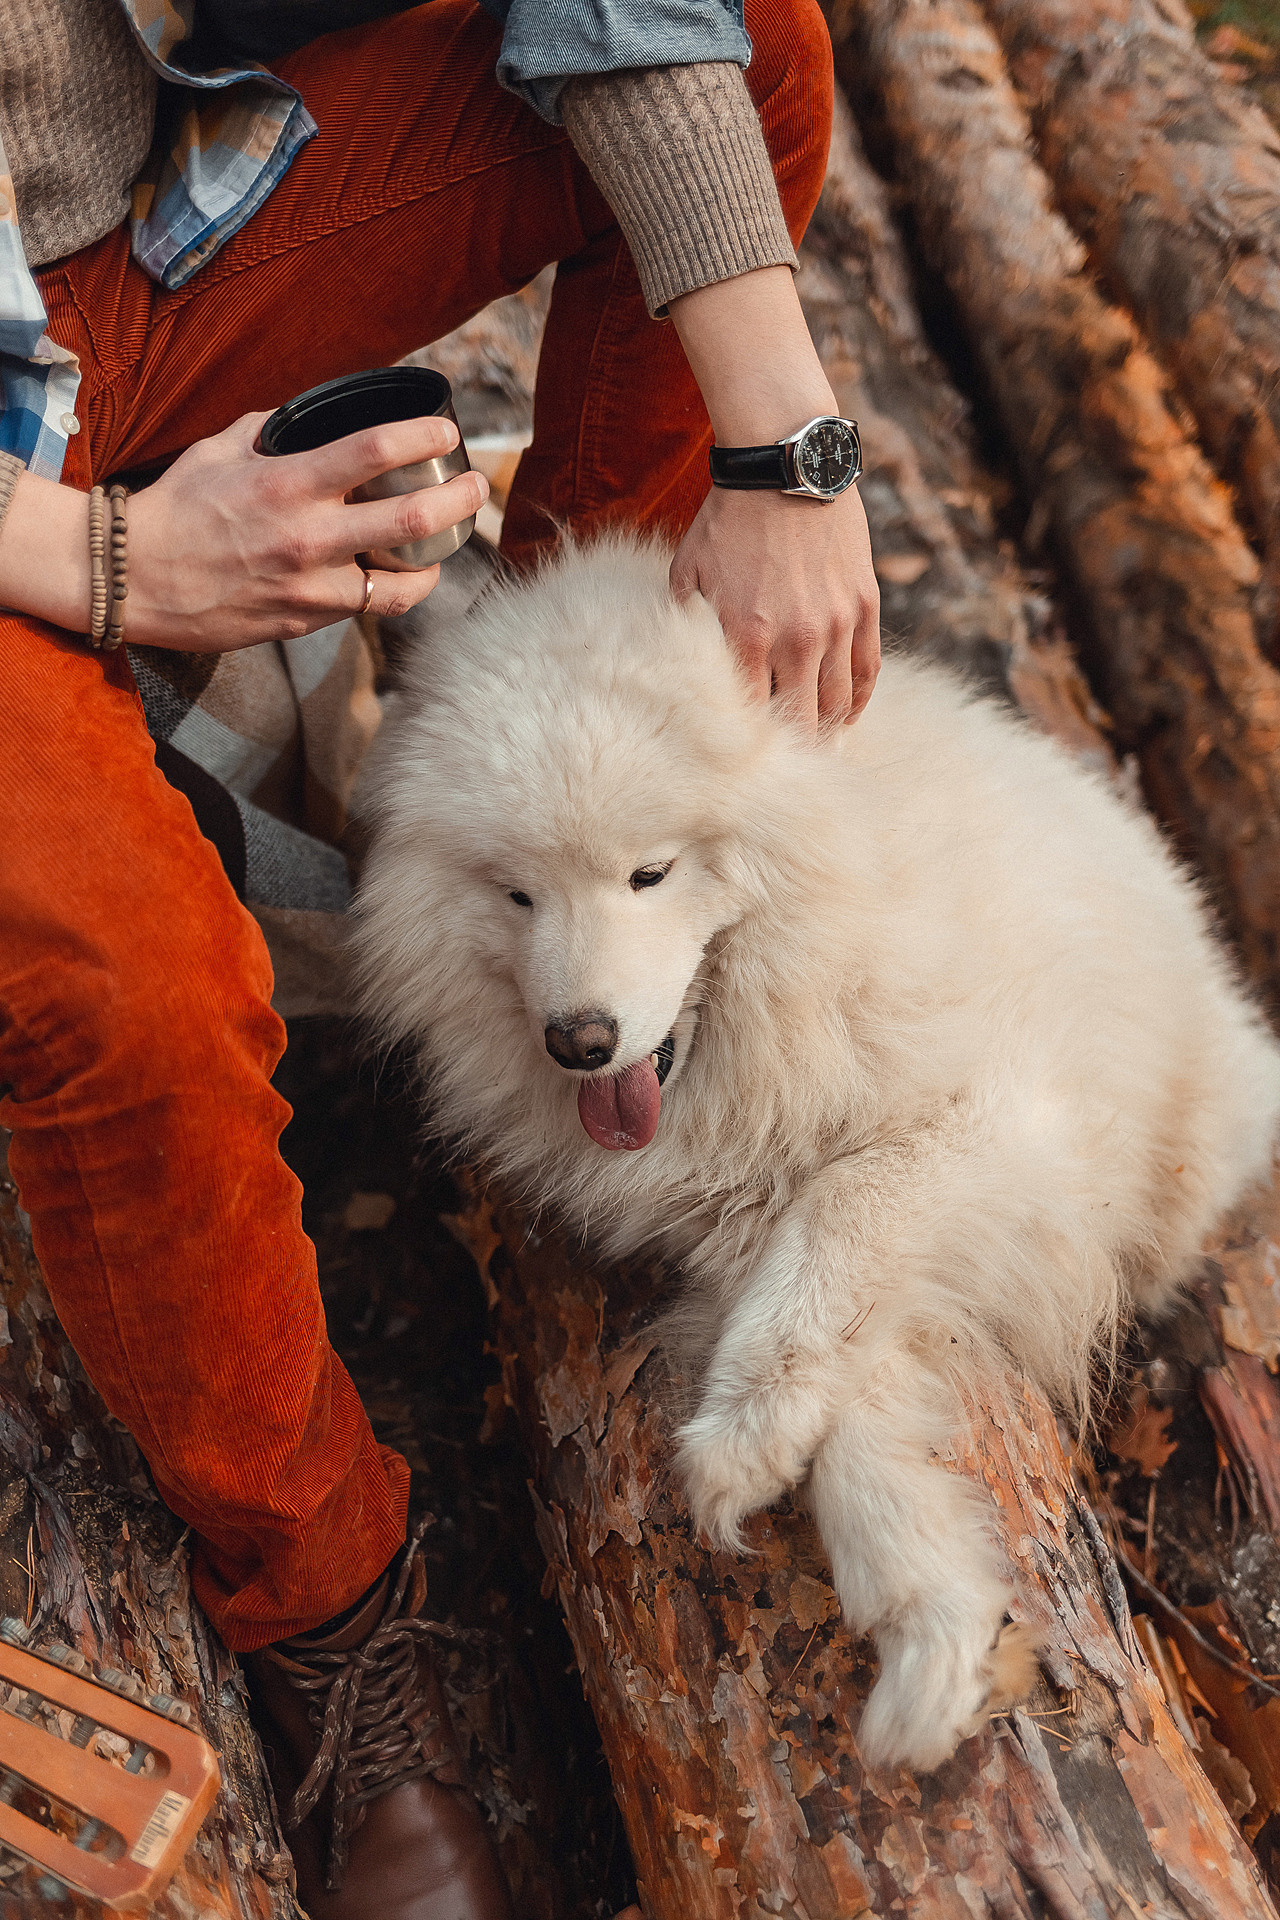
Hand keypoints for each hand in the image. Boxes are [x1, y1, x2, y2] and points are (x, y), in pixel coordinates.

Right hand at [121, 410, 488, 651]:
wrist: (135, 579)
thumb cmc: (179, 508)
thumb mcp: (221, 449)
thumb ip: (274, 429)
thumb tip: (313, 418)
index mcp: (288, 484)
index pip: (376, 451)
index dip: (424, 437)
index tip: (448, 433)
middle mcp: (308, 537)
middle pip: (412, 520)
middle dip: (459, 499)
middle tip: (476, 486)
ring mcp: (312, 587)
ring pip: (406, 581)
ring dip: (439, 556)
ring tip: (451, 534)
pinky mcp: (307, 621)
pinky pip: (372, 608)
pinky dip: (399, 590)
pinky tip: (409, 573)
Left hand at [667, 266, 880, 735]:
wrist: (786, 465)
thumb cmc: (727, 520)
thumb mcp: (689, 574)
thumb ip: (688, 628)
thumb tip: (679, 674)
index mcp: (747, 636)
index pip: (750, 716)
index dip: (748, 748)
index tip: (741, 770)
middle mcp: (797, 638)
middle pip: (802, 722)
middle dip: (793, 754)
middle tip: (785, 778)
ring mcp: (837, 624)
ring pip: (838, 703)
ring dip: (828, 733)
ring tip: (818, 755)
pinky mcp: (864, 605)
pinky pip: (866, 670)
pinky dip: (857, 700)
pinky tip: (847, 717)